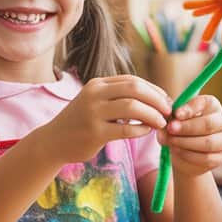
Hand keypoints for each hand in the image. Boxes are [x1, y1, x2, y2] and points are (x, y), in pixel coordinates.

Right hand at [41, 76, 169, 164]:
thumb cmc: (83, 122)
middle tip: (168, 111)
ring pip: (133, 107)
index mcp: (97, 85)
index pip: (133, 80)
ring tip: (161, 123)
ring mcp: (93, 113)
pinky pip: (126, 129)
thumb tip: (157, 97)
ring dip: (152, 115)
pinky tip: (146, 132)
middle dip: (157, 99)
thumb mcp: (97, 102)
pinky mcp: (94, 133)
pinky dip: (141, 130)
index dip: (154, 90)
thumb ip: (120, 97)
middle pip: (135, 89)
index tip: (166, 101)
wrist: (53, 141)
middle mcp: (94, 95)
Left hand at [158, 95, 221, 177]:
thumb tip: (171, 121)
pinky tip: (177, 150)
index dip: (190, 108)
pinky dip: (189, 155)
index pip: (206, 103)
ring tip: (171, 141)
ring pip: (208, 142)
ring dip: (186, 142)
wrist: (184, 153)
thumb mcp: (173, 119)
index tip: (176, 114)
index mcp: (212, 106)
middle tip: (170, 129)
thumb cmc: (179, 130)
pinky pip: (206, 158)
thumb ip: (172, 117)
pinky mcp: (221, 157)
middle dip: (187, 127)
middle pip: (208, 124)